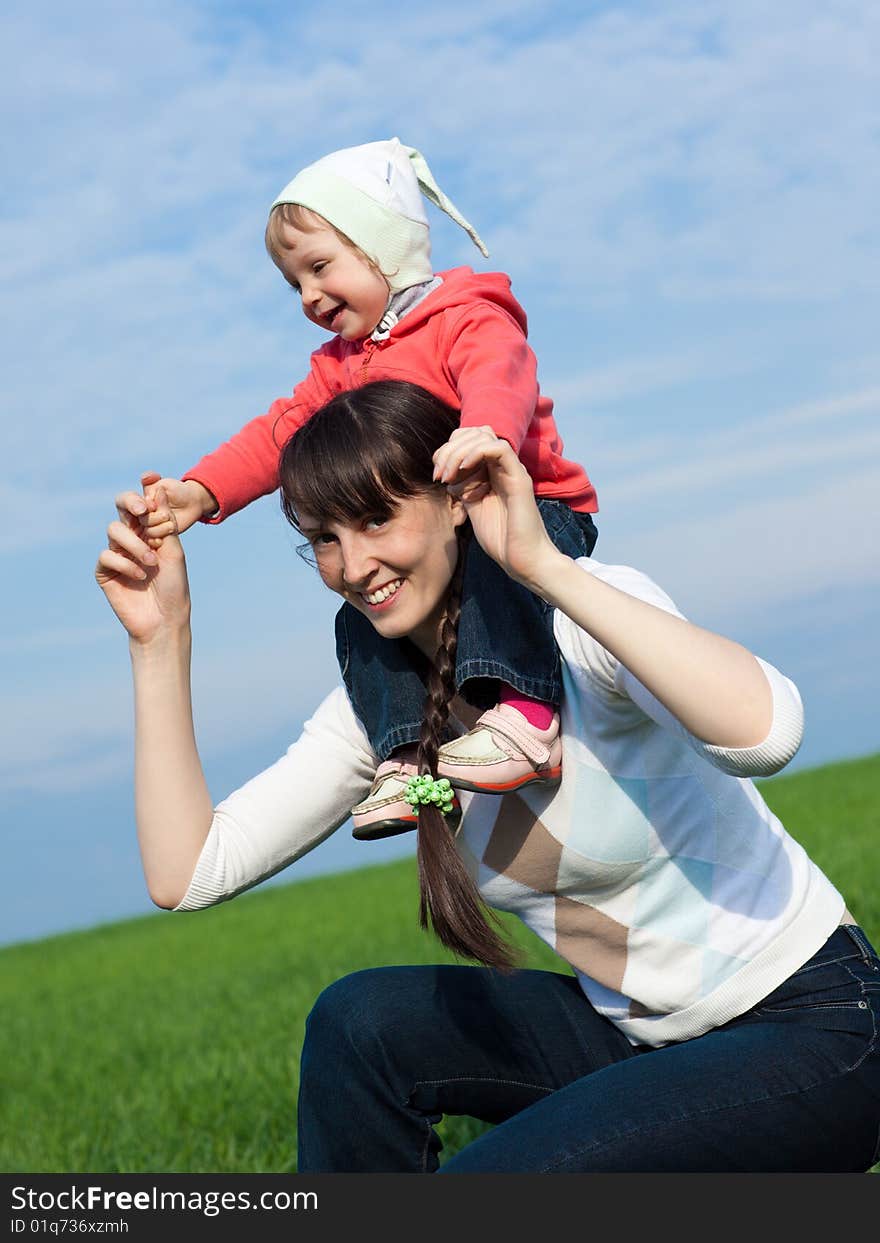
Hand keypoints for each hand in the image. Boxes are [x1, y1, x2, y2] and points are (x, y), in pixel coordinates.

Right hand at [96, 486, 191, 645]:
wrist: (165, 619)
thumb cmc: (174, 586)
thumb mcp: (174, 551)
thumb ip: (164, 523)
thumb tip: (158, 489)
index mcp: (150, 531)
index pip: (143, 504)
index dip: (145, 491)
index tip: (151, 479)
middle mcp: (131, 539)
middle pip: (121, 508)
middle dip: (130, 503)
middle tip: (143, 510)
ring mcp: (117, 554)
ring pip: (114, 531)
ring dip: (135, 544)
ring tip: (152, 562)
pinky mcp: (105, 572)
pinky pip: (107, 556)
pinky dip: (125, 563)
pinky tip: (140, 576)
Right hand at [116, 473, 216, 547]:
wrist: (192, 504)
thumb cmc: (177, 491)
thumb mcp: (165, 483)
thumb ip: (153, 483)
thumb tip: (146, 477)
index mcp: (134, 499)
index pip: (124, 501)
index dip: (133, 504)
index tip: (146, 508)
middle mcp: (135, 515)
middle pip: (136, 519)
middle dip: (152, 518)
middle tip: (166, 515)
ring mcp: (143, 528)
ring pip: (145, 531)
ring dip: (159, 528)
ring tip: (172, 524)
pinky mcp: (153, 539)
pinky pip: (152, 542)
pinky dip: (161, 537)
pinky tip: (169, 533)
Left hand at [432, 427, 562, 593]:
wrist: (523, 560)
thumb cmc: (500, 538)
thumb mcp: (471, 506)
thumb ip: (462, 486)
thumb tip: (444, 473)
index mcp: (491, 471)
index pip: (468, 440)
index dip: (447, 451)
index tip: (438, 476)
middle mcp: (503, 466)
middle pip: (474, 432)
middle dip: (449, 449)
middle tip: (440, 476)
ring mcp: (512, 470)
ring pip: (484, 435)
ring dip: (458, 452)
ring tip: (449, 477)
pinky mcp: (520, 479)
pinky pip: (499, 449)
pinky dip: (476, 453)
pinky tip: (464, 471)